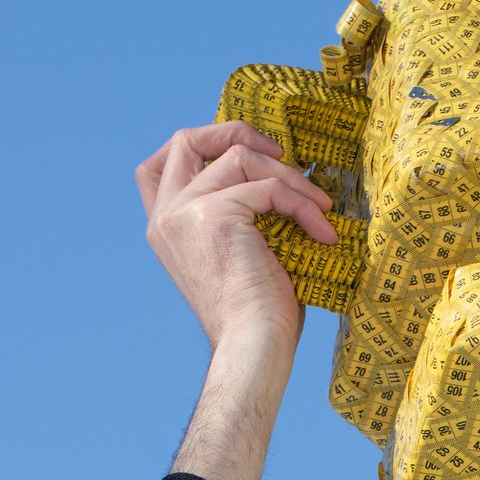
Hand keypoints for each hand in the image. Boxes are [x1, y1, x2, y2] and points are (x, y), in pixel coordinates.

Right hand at [134, 121, 337, 350]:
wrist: (255, 346)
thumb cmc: (257, 313)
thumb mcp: (237, 252)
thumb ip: (235, 212)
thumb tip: (275, 176)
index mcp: (164, 228)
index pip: (156, 165)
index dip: (201, 144)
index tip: (248, 154)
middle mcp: (166, 217)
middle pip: (185, 140)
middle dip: (236, 133)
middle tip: (282, 157)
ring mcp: (185, 213)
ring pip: (239, 157)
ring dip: (289, 178)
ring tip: (320, 209)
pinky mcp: (214, 215)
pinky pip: (269, 188)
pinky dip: (303, 206)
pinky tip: (323, 233)